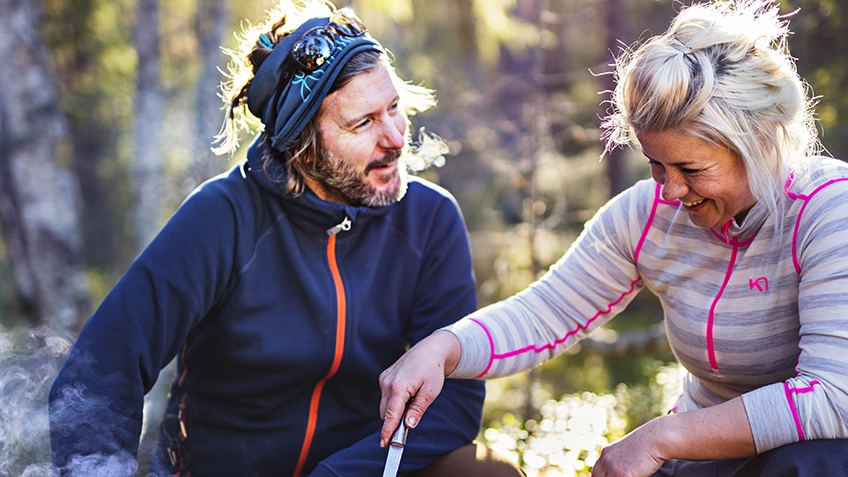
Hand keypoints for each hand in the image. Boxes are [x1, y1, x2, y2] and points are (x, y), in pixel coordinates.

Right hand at [378, 331, 460, 446]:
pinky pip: (386, 396)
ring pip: (385, 405)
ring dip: (394, 412)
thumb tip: (408, 426)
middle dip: (393, 423)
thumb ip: (417, 410)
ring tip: (412, 405)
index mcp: (399, 387)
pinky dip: (394, 402)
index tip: (384, 444)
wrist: (430, 350)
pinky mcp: (384, 377)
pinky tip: (407, 396)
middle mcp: (387, 382)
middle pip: (385, 412)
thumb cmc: (433, 370)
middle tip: (403, 433)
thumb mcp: (430, 392)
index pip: (390, 415)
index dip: (387, 432)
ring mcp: (384, 379)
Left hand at [591, 420, 666, 476]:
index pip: (596, 471)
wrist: (656, 438)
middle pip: (596, 476)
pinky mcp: (621, 474)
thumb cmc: (648, 445)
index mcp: (606, 452)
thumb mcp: (628, 451)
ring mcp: (612, 467)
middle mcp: (606, 458)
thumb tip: (623, 469)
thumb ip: (620, 460)